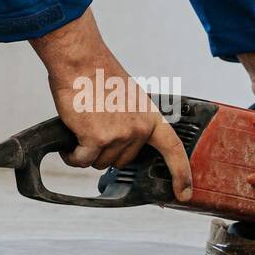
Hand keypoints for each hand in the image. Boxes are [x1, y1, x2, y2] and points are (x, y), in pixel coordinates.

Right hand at [30, 9, 192, 200]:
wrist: (81, 61)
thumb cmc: (99, 75)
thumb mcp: (129, 98)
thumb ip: (133, 121)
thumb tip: (126, 141)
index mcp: (150, 117)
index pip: (173, 150)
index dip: (181, 174)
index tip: (184, 193)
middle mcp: (139, 129)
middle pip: (122, 161)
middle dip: (105, 151)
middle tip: (95, 127)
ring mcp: (119, 135)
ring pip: (100, 162)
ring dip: (87, 152)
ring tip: (82, 127)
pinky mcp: (96, 139)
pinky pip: (82, 161)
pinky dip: (72, 156)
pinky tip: (70, 143)